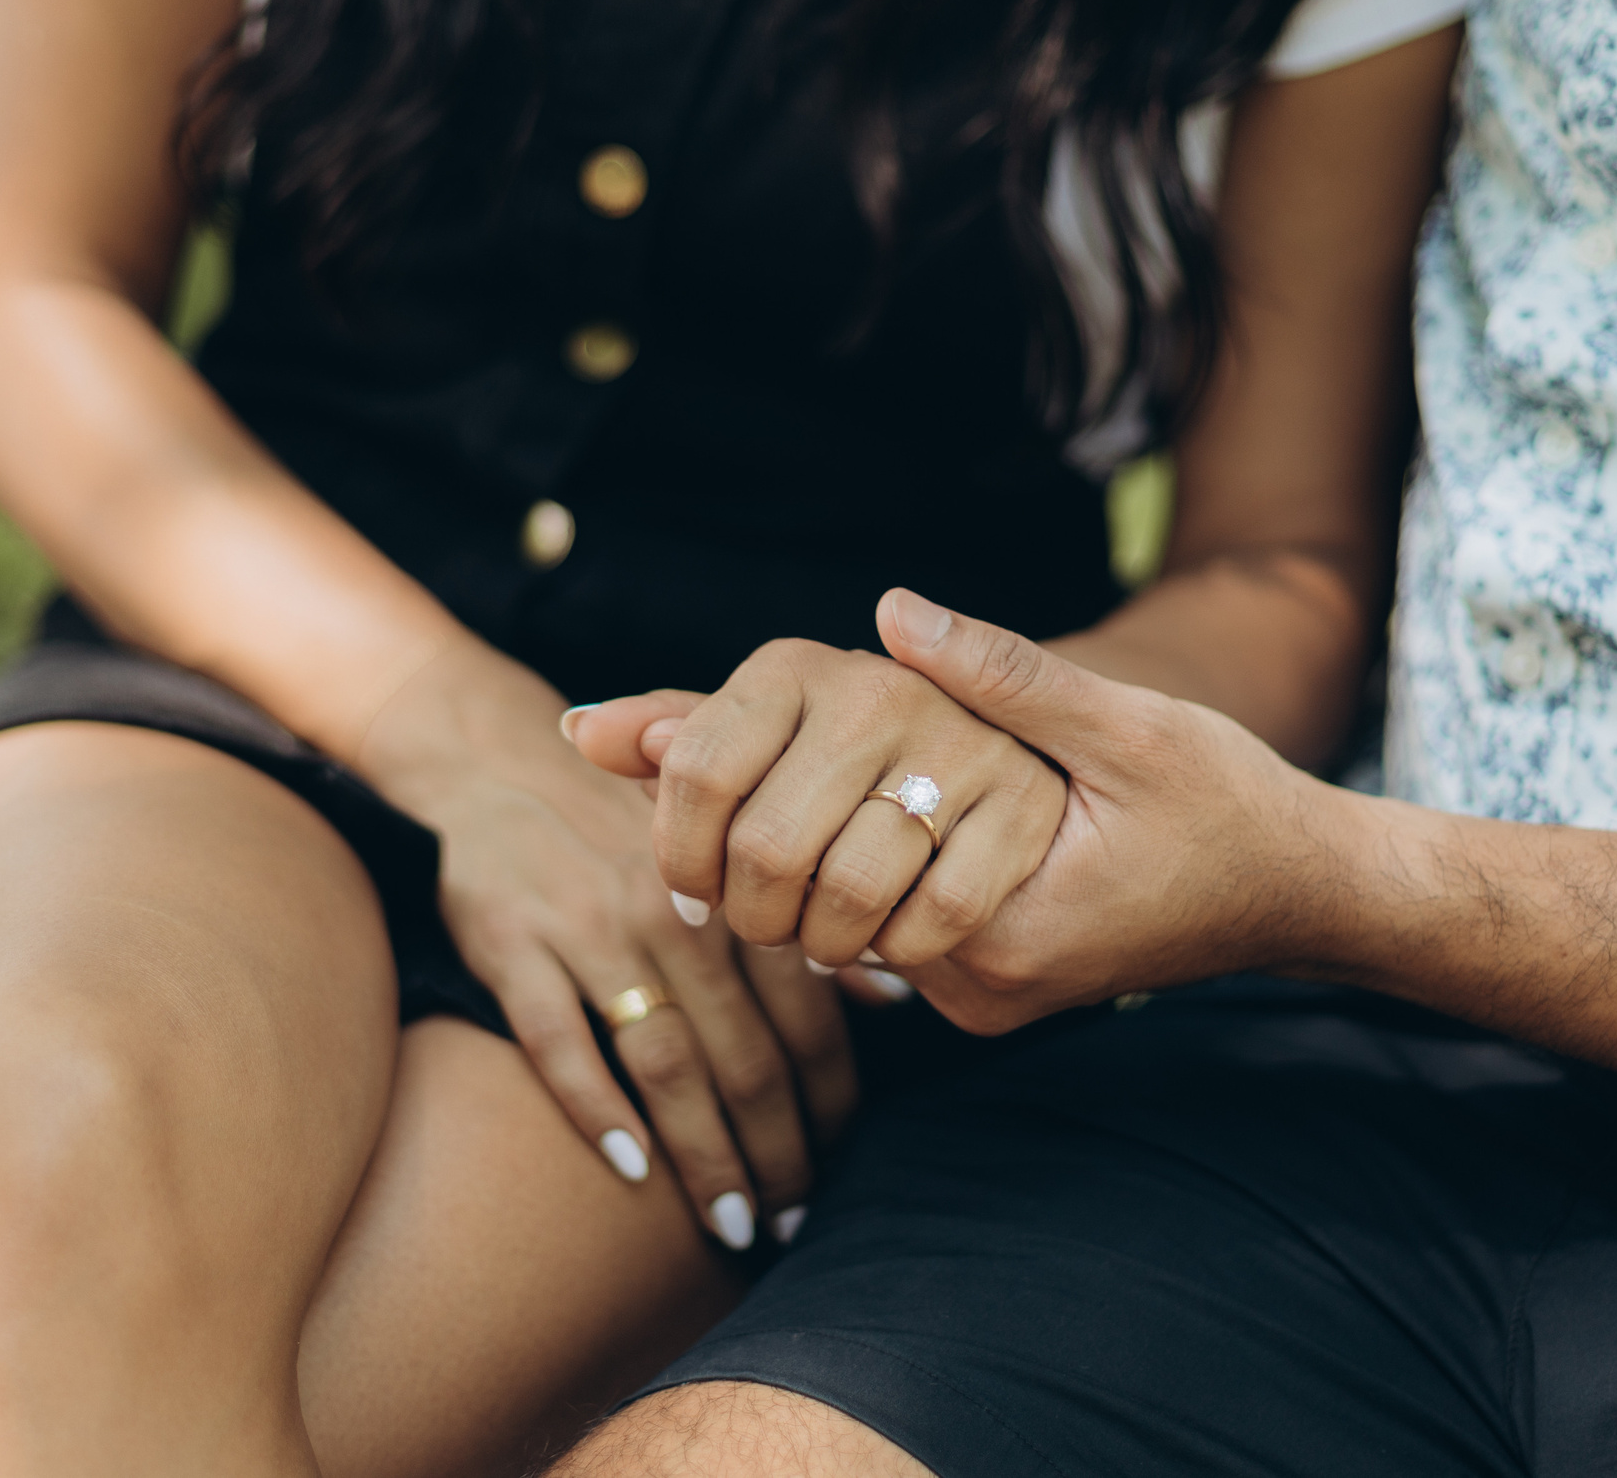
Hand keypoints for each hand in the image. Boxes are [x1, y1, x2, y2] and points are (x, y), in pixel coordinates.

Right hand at [359, 641, 855, 1247]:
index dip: (828, 1101)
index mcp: (737, 897)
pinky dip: (597, 1109)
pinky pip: (561, 1042)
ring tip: (733, 1224)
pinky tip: (632, 1170)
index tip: (840, 1162)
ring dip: (706, 1155)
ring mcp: (592, 932)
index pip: (806, 1018)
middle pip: (746, 1057)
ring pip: (667, 1063)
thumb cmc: (622, 820)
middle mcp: (675, 916)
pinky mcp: (514, 944)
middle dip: (777, 1151)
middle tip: (794, 1221)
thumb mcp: (722, 846)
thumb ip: (805, 923)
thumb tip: (900, 998)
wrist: (492, 759)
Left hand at [576, 638, 1068, 971]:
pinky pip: (930, 918)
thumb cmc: (871, 758)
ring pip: (846, 890)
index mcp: (798, 666)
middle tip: (769, 925)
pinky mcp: (1022, 808)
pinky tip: (890, 936)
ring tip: (826, 934)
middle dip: (756, 917)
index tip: (697, 894)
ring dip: (826, 941)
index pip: (695, 772)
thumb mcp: (779, 737)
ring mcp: (958, 744)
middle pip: (765, 848)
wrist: (1035, 758)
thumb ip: (688, 736)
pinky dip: (901, 950)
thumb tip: (581, 730)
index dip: (681, 858)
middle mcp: (877, 689)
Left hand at [579, 592, 1359, 1036]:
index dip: (727, 817)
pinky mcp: (991, 997)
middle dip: (747, 844)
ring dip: (803, 864)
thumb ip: (1006, 673)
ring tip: (772, 793)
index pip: (814, 878)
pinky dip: (857, 877)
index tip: (648, 752)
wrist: (1304, 894)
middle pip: (805, 918)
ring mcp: (982, 1000)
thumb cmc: (1227, 801)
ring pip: (838, 931)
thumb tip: (890, 611)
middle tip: (701, 768)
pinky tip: (866, 812)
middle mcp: (978, 984)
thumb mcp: (1126, 724)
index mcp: (997, 925)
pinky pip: (886, 938)